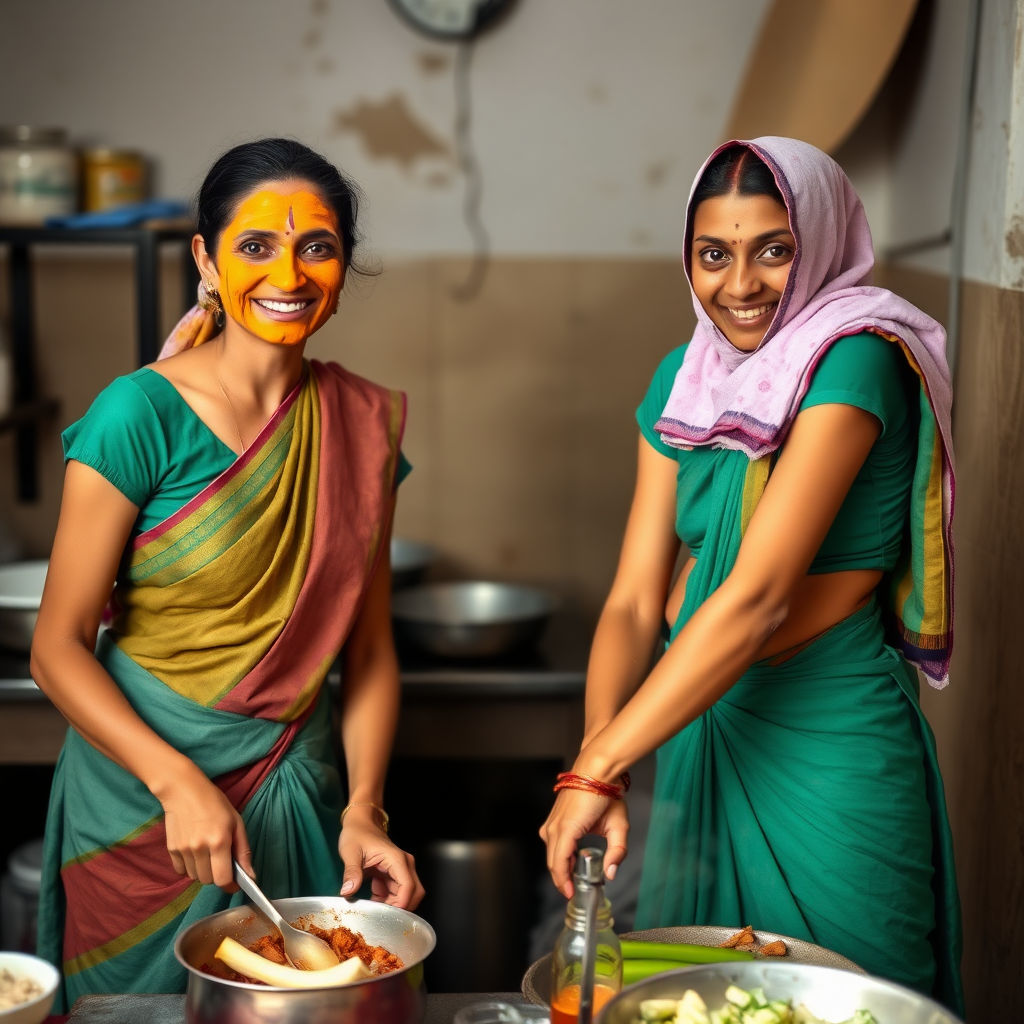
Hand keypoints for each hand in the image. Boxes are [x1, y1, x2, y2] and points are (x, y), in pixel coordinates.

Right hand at [158, 763, 252, 891]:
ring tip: (206, 851)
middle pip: (208, 881)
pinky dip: (189, 867)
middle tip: (220, 859)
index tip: (234, 882)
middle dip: (216, 874)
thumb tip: (251, 875)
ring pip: (195, 877)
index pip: (222, 879)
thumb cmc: (215, 803)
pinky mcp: (171, 850)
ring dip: (202, 870)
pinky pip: (181, 871)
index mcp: (219, 841)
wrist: (184, 790)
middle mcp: (200, 849)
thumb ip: (243, 850)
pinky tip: (193, 851)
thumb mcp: (236, 822)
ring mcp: (183, 850)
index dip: (230, 884)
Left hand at [338, 808, 424, 909]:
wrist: (360, 823)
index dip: (401, 905)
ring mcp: (401, 869)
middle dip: (401, 908)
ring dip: (392, 905)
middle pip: (414, 893)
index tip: (386, 916)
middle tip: (381, 915)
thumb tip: (348, 891)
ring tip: (373, 906)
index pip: (408, 886)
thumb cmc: (357, 834)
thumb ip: (351, 872)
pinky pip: (397, 892)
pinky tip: (372, 897)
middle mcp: (404, 865)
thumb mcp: (351, 852)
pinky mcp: (395, 874)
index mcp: (396, 859)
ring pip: (407, 894)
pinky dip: (387, 900)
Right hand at [540, 789, 628, 897]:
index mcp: (568, 829)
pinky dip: (558, 853)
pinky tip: (571, 858)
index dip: (563, 882)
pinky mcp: (553, 817)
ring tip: (574, 877)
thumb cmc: (607, 793)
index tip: (571, 894)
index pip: (559, 864)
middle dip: (561, 879)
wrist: (595, 769)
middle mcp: (555, 826)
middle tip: (574, 891)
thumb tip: (610, 874)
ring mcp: (551, 821)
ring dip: (559, 866)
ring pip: (550, 852)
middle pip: (552, 861)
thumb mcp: (619, 825)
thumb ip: (617, 852)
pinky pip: (551, 841)